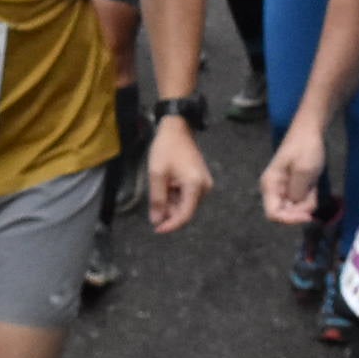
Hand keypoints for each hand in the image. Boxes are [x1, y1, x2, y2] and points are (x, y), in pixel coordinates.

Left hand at [145, 114, 212, 232]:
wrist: (177, 128)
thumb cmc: (166, 149)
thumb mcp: (157, 174)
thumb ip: (157, 199)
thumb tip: (157, 221)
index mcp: (195, 186)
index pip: (185, 216)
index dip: (170, 225)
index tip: (156, 229)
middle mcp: (204, 188)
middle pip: (185, 211)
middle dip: (169, 211)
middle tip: (154, 201)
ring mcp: (204, 184)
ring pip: (185, 204)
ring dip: (171, 202)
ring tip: (160, 186)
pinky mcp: (200, 181)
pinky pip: (187, 196)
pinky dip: (174, 196)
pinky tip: (166, 184)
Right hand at [260, 121, 327, 225]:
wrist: (310, 131)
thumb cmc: (306, 148)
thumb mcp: (303, 170)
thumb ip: (297, 192)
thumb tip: (295, 206)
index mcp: (270, 185)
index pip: (273, 214)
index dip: (289, 220)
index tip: (307, 216)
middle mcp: (273, 190)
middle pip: (285, 214)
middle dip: (301, 210)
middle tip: (313, 197)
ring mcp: (283, 189)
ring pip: (294, 209)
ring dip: (306, 203)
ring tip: (313, 187)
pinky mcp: (293, 187)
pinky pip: (300, 202)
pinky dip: (309, 198)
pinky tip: (313, 186)